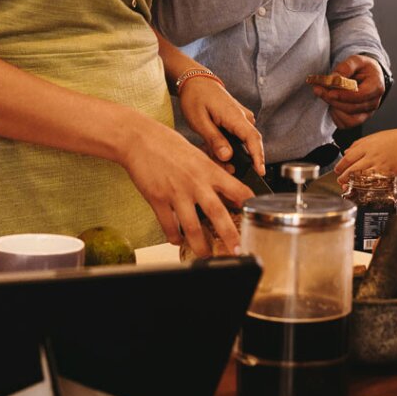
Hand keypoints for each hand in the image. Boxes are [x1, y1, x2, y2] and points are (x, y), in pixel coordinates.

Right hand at [118, 116, 252, 258]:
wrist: (141, 140)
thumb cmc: (170, 145)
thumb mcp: (199, 156)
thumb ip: (213, 174)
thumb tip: (229, 191)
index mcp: (210, 170)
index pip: (238, 189)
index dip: (249, 204)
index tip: (255, 218)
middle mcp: (196, 183)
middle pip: (218, 213)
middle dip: (230, 235)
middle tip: (238, 250)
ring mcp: (176, 193)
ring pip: (192, 227)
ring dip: (200, 245)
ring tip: (206, 254)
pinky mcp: (157, 200)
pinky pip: (168, 225)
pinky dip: (174, 237)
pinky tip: (178, 241)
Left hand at [176, 74, 265, 176]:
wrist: (196, 81)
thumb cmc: (196, 98)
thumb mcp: (199, 121)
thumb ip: (214, 140)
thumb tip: (228, 157)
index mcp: (235, 116)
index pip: (253, 139)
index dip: (258, 157)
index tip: (260, 172)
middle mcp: (244, 117)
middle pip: (248, 145)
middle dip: (236, 160)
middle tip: (218, 165)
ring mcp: (242, 118)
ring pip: (241, 143)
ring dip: (227, 151)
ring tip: (207, 149)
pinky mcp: (238, 119)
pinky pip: (237, 137)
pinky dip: (226, 144)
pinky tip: (211, 143)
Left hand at [314, 55, 385, 129]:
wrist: (368, 76)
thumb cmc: (363, 68)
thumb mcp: (356, 60)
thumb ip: (345, 67)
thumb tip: (334, 78)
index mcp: (376, 87)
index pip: (360, 96)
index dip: (344, 96)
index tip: (329, 92)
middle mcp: (373, 103)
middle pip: (351, 108)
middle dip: (333, 100)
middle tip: (318, 89)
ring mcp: (367, 113)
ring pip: (348, 119)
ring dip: (333, 108)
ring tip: (326, 94)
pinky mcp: (359, 119)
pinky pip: (344, 124)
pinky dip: (335, 115)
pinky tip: (333, 103)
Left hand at [335, 127, 396, 181]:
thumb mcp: (375, 136)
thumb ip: (359, 144)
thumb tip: (347, 151)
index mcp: (367, 145)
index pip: (348, 157)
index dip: (340, 165)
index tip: (338, 170)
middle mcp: (370, 155)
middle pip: (352, 168)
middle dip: (343, 176)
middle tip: (340, 180)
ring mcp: (379, 164)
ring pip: (360, 176)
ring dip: (351, 182)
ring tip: (347, 186)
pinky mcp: (387, 172)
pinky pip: (373, 181)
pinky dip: (366, 185)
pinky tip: (362, 187)